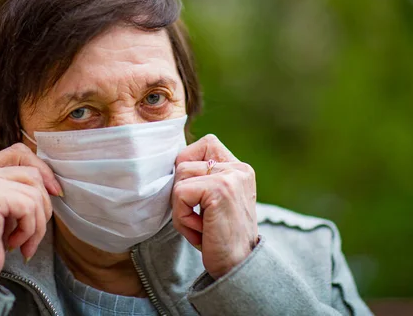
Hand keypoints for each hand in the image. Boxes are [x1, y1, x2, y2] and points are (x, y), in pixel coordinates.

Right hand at [0, 143, 62, 285]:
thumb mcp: (3, 210)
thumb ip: (18, 189)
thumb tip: (54, 184)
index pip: (19, 152)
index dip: (42, 169)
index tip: (55, 193)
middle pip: (32, 174)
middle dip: (43, 206)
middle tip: (33, 233)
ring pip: (34, 193)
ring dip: (37, 224)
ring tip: (23, 242)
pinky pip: (29, 207)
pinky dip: (29, 230)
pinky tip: (14, 244)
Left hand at [172, 134, 257, 279]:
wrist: (238, 269)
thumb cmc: (220, 238)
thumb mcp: (215, 202)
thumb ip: (203, 179)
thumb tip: (173, 163)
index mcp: (239, 168)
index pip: (205, 143)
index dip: (189, 165)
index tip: (195, 196)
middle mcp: (238, 168)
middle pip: (184, 161)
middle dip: (181, 193)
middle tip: (199, 218)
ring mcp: (230, 177)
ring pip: (179, 178)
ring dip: (180, 208)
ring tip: (200, 226)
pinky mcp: (219, 190)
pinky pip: (179, 194)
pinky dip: (182, 218)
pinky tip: (200, 231)